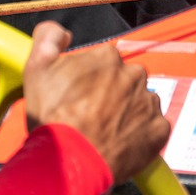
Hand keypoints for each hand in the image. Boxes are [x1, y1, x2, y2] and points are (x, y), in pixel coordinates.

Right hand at [20, 22, 169, 184]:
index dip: (90, 80)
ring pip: (140, 103)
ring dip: (127, 114)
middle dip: (112, 95)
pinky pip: (153, 128)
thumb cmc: (54, 119)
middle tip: (91, 117)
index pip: (103, 63)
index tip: (80, 96)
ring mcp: (149, 103)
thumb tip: (61, 32)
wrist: (72, 162)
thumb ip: (48, 38)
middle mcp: (134, 75)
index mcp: (108, 57)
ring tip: (104, 133)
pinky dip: (140, 136)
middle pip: (125, 81)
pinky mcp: (159, 130)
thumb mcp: (36, 69)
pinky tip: (120, 144)